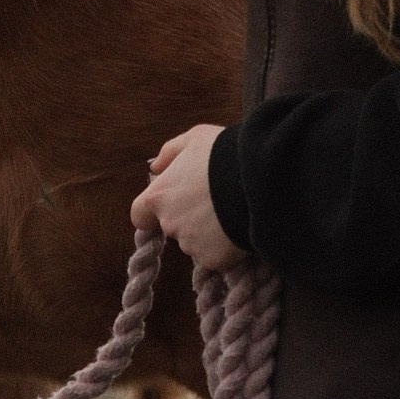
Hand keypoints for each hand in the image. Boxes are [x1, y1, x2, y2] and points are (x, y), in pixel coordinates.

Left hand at [132, 123, 239, 270]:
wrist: (259, 179)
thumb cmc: (224, 154)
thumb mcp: (195, 138)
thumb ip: (170, 152)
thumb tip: (155, 167)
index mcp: (158, 196)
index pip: (140, 214)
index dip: (153, 211)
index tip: (170, 204)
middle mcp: (169, 224)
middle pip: (173, 227)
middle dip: (189, 218)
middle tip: (214, 201)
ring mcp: (191, 245)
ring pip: (196, 242)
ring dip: (209, 232)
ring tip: (231, 211)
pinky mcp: (214, 260)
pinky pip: (217, 256)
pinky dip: (226, 247)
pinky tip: (240, 227)